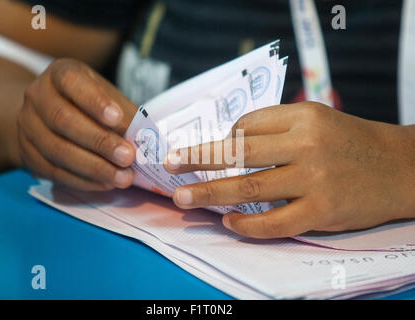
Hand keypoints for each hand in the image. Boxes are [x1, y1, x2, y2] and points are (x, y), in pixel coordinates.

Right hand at [17, 58, 136, 190]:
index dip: (94, 100)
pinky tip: (105, 183)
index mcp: (59, 74)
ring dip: (94, 167)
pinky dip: (83, 180)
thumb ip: (124, 114)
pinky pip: (53, 171)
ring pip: (57, 150)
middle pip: (63, 120)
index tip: (117, 117)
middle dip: (99, 141)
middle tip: (128, 157)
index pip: (72, 81)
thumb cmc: (89, 105)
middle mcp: (37, 96)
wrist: (48, 116)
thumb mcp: (107, 99)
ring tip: (122, 177)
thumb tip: (145, 139)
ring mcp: (26, 126)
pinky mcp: (26, 154)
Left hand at [164, 102, 414, 237]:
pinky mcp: (322, 212)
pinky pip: (275, 222)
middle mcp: (306, 145)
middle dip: (198, 159)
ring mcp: (314, 180)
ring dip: (210, 192)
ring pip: (249, 187)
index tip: (210, 152)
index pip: (246, 126)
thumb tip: (229, 141)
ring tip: (182, 197)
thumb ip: (276, 126)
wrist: (398, 167)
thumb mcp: (316, 118)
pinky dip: (247, 225)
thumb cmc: (350, 141)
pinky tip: (229, 223)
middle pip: (239, 152)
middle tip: (170, 165)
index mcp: (302, 116)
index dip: (223, 140)